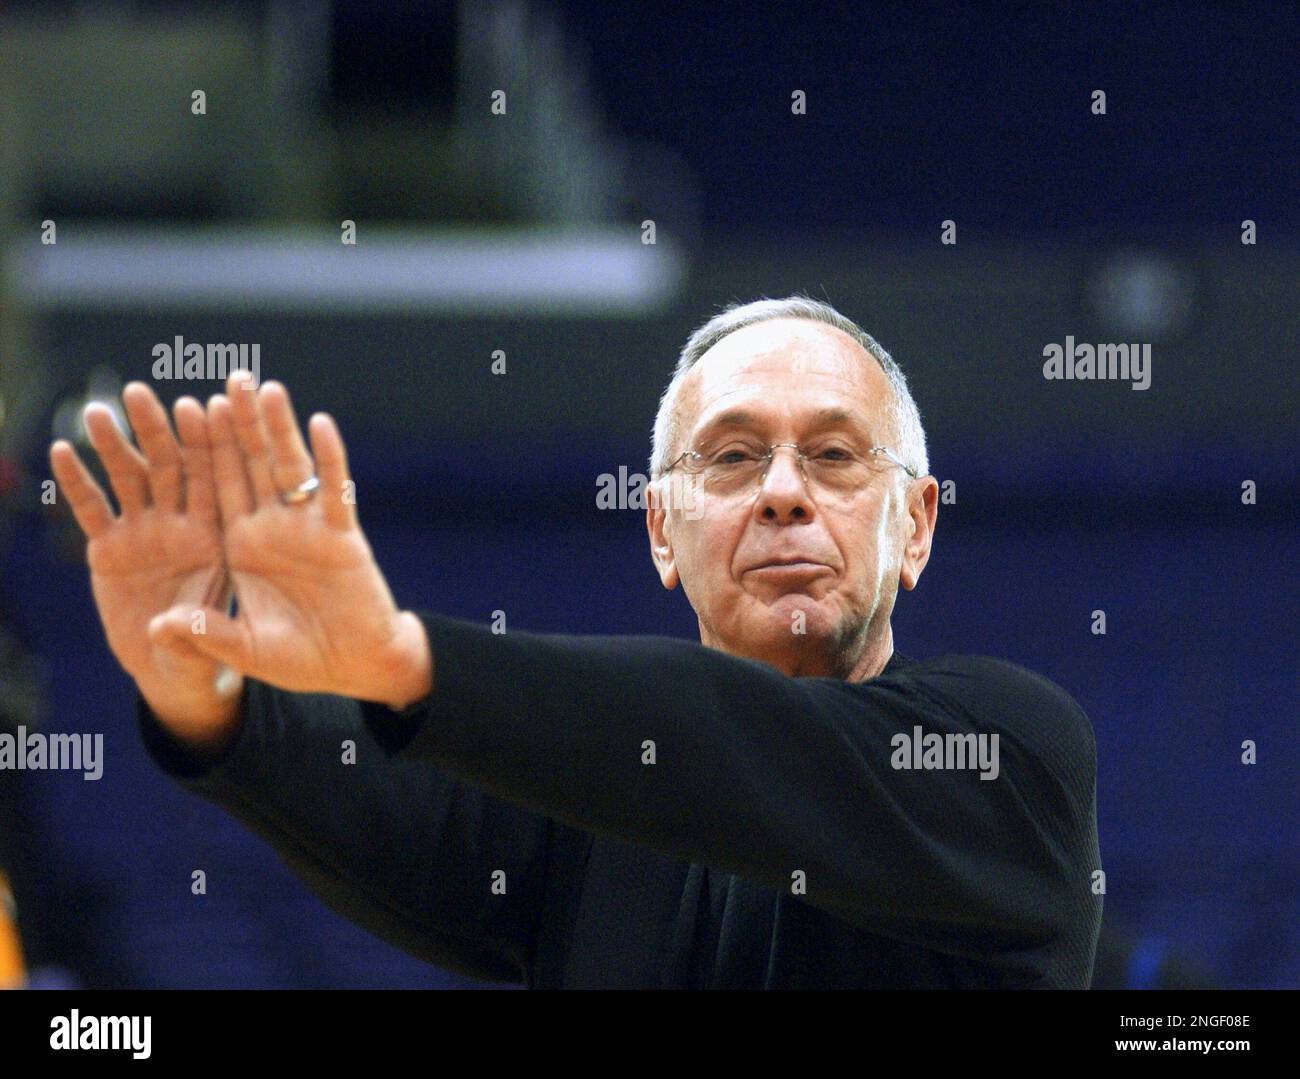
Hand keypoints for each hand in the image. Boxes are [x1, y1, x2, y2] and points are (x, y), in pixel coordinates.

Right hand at [49, 384, 242, 748]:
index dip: (211, 445)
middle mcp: (182, 526)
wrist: (178, 668)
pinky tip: (61, 452)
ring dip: (114, 446)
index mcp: (219, 536)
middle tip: (140, 393)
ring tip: (97, 411)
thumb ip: (195, 631)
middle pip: (171, 467)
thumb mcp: (210, 644)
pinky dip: (77, 484)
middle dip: (156, 430)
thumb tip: (169, 627)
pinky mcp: (110, 548)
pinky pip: (93, 510)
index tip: (204, 404)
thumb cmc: (211, 651)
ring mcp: (145, 533)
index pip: (217, 482)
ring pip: (129, 480)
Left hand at [150, 371, 431, 708]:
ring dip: (278, 428)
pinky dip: (329, 457)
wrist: (355, 665)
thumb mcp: (247, 648)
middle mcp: (271, 528)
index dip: (202, 451)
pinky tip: (320, 424)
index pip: (215, 489)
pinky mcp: (342, 535)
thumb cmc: (302, 658)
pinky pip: (335, 490)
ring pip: (289, 467)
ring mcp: (307, 527)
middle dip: (238, 423)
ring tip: (266, 387)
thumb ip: (207, 635)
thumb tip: (158, 627)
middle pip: (250, 466)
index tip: (185, 410)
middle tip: (227, 378)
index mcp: (240, 546)